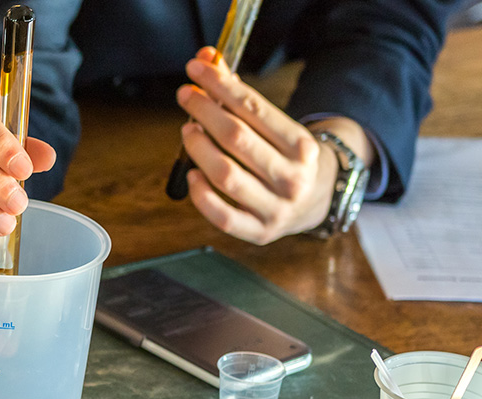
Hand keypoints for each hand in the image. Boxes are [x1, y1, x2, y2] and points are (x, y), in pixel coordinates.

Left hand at [177, 47, 373, 244]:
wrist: (318, 200)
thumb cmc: (287, 157)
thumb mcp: (277, 126)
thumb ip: (241, 97)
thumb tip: (208, 60)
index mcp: (301, 146)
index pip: (254, 109)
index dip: (221, 86)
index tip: (197, 70)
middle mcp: (292, 178)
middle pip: (236, 138)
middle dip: (205, 111)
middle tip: (185, 95)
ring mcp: (276, 208)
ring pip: (225, 175)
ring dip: (198, 148)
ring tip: (187, 130)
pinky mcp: (259, 232)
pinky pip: (222, 216)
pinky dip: (201, 195)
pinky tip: (191, 174)